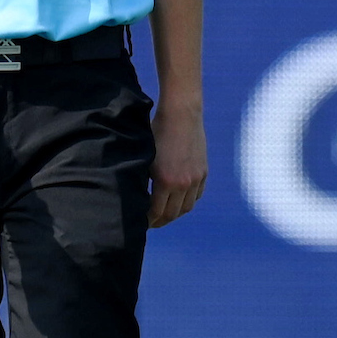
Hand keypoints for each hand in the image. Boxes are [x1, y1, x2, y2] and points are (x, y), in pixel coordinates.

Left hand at [148, 99, 207, 226]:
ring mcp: (195, 179)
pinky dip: (187, 201)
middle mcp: (183, 184)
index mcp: (165, 182)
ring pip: (186, 207)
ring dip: (175, 213)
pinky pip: (197, 195)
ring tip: (164, 213)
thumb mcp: (143, 156)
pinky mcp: (203, 172)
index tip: (139, 223)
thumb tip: (133, 197)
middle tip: (150, 222)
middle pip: (172, 214)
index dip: (148, 221)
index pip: (156, 212)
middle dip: (160, 221)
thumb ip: (141, 178)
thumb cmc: (156, 132)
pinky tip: (178, 200)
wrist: (181, 115)